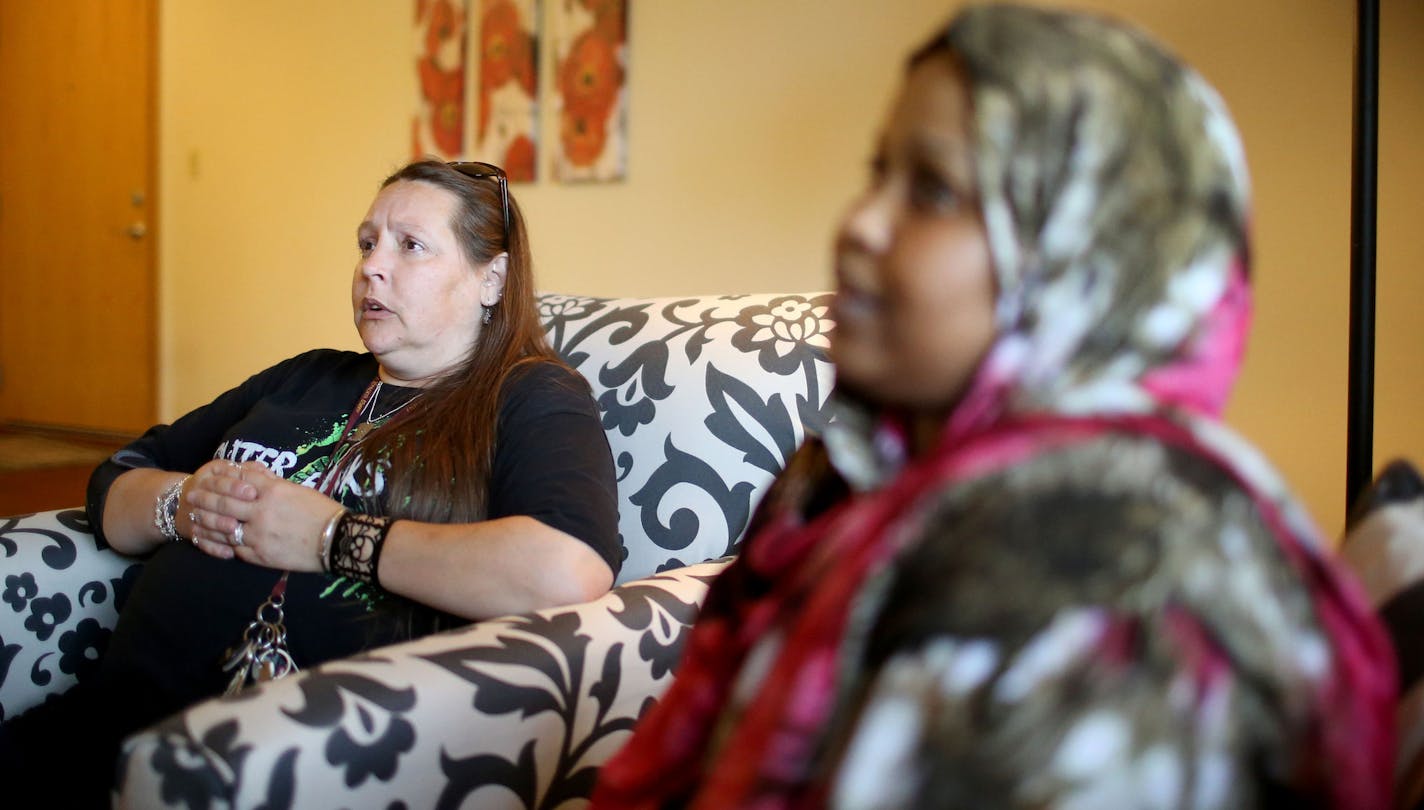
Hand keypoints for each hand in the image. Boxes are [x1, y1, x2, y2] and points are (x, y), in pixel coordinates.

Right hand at [179, 460, 258, 558]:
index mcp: (211, 474)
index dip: (236, 486)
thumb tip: (263, 471)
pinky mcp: (192, 532)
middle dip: (229, 508)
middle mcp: (198, 491)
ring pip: (205, 520)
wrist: (189, 498)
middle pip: (214, 500)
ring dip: (220, 526)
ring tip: (234, 530)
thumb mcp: (236, 472)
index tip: (253, 493)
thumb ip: (251, 470)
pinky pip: (201, 542)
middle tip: (247, 515)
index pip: (221, 479)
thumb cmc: (228, 484)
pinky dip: (215, 548)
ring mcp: (192, 513)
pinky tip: (230, 553)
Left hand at [199, 461, 343, 571]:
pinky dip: (221, 544)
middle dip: (205, 498)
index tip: (209, 477)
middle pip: (224, 502)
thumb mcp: (298, 490)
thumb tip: (254, 476)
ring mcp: (259, 534)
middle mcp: (262, 510)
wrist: (338, 540)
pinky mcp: (261, 554)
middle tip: (192, 496)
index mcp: (273, 491)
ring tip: (196, 518)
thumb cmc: (323, 512)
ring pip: (223, 527)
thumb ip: (273, 483)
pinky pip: (234, 548)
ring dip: (207, 522)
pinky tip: (212, 541)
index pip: (239, 480)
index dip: (221, 478)